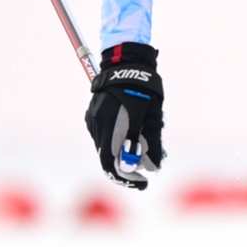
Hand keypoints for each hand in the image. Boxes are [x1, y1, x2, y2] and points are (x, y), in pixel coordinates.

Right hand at [85, 42, 164, 188]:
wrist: (127, 64)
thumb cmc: (144, 91)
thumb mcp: (153, 118)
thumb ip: (152, 144)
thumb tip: (153, 168)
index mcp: (112, 126)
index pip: (111, 164)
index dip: (126, 178)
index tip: (142, 183)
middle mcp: (98, 126)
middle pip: (107, 159)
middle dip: (126, 169)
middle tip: (143, 175)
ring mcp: (93, 120)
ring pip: (105, 148)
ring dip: (121, 156)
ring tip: (142, 153)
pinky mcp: (93, 116)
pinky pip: (104, 137)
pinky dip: (116, 144)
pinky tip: (131, 138)